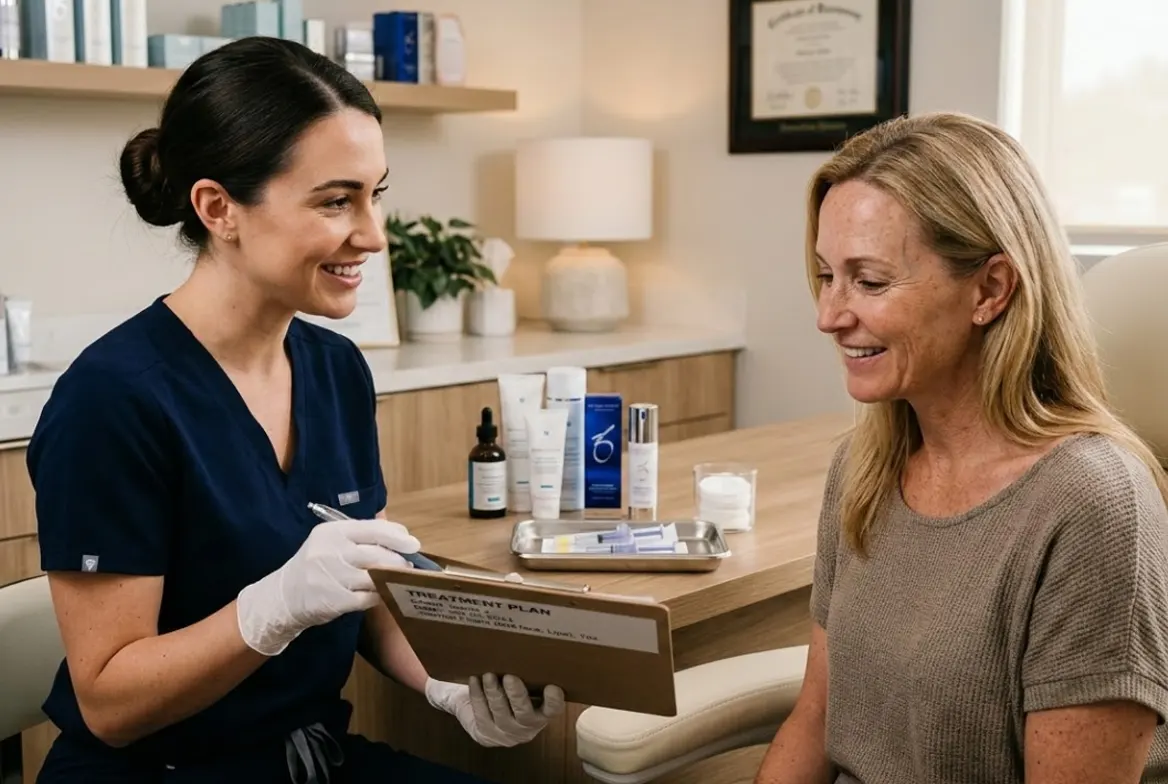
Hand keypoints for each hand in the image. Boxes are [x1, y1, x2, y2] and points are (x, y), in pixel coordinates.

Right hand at [237, 519, 419, 654]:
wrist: (284, 595)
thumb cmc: (317, 564)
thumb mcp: (332, 541)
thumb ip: (362, 535)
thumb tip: (401, 535)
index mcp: (333, 532)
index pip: (373, 530)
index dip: (397, 537)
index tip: (414, 544)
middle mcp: (330, 551)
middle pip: (377, 555)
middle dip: (399, 561)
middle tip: (410, 566)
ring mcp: (331, 577)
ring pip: (375, 577)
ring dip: (392, 579)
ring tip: (400, 579)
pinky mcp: (334, 600)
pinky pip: (367, 598)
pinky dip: (378, 596)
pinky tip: (381, 594)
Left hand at [424, 674, 564, 747]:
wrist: (482, 713)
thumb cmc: (508, 692)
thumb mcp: (523, 685)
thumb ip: (529, 675)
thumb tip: (528, 644)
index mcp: (542, 714)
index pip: (552, 710)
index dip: (554, 701)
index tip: (552, 687)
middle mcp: (527, 728)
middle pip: (524, 714)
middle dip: (516, 695)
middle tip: (510, 677)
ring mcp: (505, 734)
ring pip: (500, 714)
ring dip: (494, 693)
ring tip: (488, 675)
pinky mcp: (486, 735)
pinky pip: (481, 714)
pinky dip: (477, 696)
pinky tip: (474, 680)